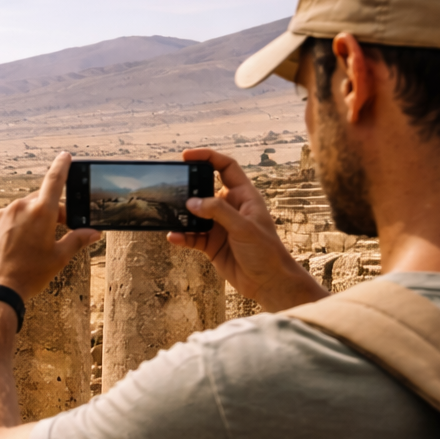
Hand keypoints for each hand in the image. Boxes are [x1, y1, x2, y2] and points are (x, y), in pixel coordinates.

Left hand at [0, 152, 99, 300]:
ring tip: (29, 247)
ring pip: (20, 212)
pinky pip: (3, 221)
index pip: (55, 180)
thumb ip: (77, 240)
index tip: (65, 156)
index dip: (62, 167)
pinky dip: (10, 228)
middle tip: (56, 231)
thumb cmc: (29, 274)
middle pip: (39, 201)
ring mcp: (0, 215)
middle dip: (49, 212)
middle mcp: (19, 208)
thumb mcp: (58, 258)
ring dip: (28, 221)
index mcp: (41, 212)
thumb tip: (93, 232)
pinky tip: (12, 248)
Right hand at [170, 149, 326, 310]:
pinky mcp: (211, 244)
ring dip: (182, 215)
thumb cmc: (265, 251)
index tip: (187, 156)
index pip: (226, 167)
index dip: (207, 157)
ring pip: (194, 214)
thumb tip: (192, 202)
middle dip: (188, 188)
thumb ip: (218, 212)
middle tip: (173, 188)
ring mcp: (219, 226)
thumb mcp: (244, 227)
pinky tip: (174, 237)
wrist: (268, 282)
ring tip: (171, 216)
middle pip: (204, 189)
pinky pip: (191, 236)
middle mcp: (230, 208)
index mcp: (244, 196)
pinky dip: (182, 236)